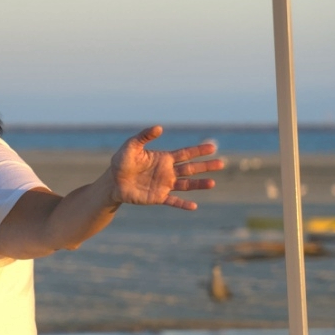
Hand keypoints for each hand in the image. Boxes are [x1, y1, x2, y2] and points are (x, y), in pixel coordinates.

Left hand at [106, 126, 222, 210]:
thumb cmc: (121, 162)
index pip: (185, 154)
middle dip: (206, 166)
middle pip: (191, 168)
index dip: (198, 150)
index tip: (212, 147)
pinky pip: (173, 201)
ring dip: (199, 184)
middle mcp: (168, 172)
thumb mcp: (131, 146)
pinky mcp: (157, 197)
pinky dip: (183, 204)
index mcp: (164, 159)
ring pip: (186, 185)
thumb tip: (159, 128)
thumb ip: (144, 136)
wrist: (112, 182)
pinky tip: (194, 206)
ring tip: (213, 183)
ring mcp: (164, 185)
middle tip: (221, 164)